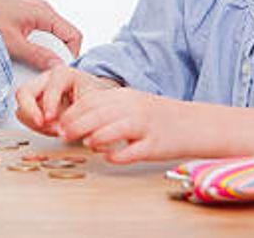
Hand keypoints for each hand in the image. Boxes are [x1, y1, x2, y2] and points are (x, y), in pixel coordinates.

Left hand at [0, 0, 82, 69]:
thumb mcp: (13, 42)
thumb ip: (37, 55)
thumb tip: (57, 67)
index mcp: (45, 14)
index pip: (74, 36)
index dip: (71, 55)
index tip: (60, 70)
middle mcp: (43, 10)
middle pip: (62, 37)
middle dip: (55, 54)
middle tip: (42, 68)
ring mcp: (33, 11)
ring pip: (49, 35)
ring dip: (43, 49)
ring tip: (28, 60)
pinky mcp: (23, 14)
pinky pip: (37, 31)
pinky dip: (32, 43)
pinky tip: (19, 51)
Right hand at [15, 65, 111, 135]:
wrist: (95, 100)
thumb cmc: (93, 96)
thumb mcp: (94, 99)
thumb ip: (82, 111)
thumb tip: (70, 126)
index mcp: (62, 74)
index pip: (49, 86)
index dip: (49, 102)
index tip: (50, 118)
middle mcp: (44, 81)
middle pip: (24, 92)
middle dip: (30, 111)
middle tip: (40, 124)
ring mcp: (37, 94)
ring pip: (21, 107)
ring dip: (33, 121)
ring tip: (52, 129)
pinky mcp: (34, 107)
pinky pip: (25, 118)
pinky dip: (35, 126)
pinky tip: (50, 129)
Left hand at [57, 86, 188, 164]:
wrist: (193, 124)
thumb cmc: (157, 116)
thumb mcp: (130, 103)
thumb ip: (106, 109)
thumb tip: (75, 119)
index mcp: (125, 97)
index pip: (90, 101)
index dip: (72, 113)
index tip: (59, 124)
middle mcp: (133, 109)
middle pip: (98, 115)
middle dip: (76, 126)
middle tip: (63, 136)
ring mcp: (145, 127)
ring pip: (114, 130)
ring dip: (95, 138)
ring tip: (87, 144)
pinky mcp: (155, 146)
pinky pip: (132, 151)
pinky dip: (117, 155)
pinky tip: (109, 157)